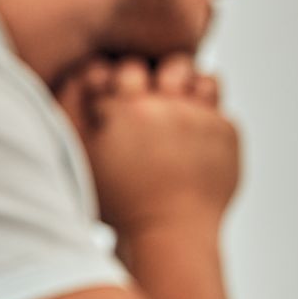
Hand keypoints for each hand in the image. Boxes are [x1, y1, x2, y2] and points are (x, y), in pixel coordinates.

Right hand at [71, 55, 241, 234]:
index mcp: (122, 109)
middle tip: (147, 99)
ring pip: (196, 75)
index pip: (121, 65)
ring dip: (185, 85)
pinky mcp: (226, 133)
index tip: (116, 94)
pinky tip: (190, 132)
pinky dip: (205, 112)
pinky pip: (218, 105)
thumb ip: (72, 109)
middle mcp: (162, 105)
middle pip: (161, 64)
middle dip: (154, 76)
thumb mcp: (80, 154)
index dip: (116, 76)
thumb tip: (82, 74)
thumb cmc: (120, 202)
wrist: (169, 234)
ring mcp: (199, 117)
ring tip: (175, 107)